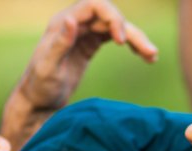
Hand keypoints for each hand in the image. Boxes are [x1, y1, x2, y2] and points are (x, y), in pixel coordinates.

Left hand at [18, 0, 157, 110]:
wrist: (38, 101)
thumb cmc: (40, 86)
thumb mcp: (47, 68)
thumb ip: (59, 43)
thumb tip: (72, 19)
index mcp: (63, 23)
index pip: (95, 5)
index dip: (113, 18)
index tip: (122, 42)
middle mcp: (75, 23)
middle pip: (110, 17)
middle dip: (131, 32)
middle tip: (150, 53)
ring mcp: (84, 33)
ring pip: (116, 27)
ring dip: (136, 39)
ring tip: (153, 56)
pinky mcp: (90, 44)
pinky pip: (115, 37)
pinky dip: (131, 45)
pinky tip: (145, 57)